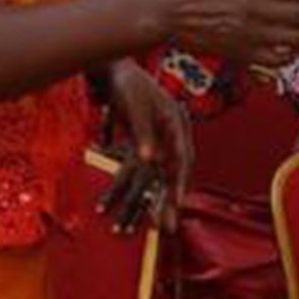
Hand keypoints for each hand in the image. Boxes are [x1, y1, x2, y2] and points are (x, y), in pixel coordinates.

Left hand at [101, 59, 190, 230]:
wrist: (116, 69)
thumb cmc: (128, 82)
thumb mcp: (136, 104)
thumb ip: (143, 132)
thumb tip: (150, 160)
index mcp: (177, 124)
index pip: (181, 158)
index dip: (179, 182)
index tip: (177, 202)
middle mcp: (171, 137)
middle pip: (170, 173)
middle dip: (166, 202)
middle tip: (166, 228)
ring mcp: (158, 143)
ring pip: (153, 177)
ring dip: (145, 201)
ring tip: (137, 227)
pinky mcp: (142, 146)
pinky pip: (136, 172)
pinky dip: (127, 188)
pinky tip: (118, 206)